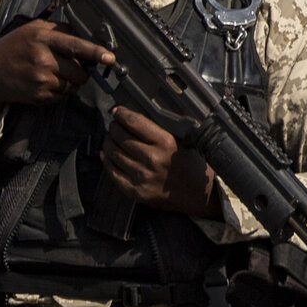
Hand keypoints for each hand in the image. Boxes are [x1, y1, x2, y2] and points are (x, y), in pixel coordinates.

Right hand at [0, 22, 114, 128]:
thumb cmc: (10, 49)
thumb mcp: (30, 29)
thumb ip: (56, 28)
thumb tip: (83, 32)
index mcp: (41, 38)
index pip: (75, 45)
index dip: (95, 52)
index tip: (110, 58)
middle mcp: (42, 59)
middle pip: (79, 70)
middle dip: (82, 70)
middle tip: (72, 66)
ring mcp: (41, 80)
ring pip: (74, 85)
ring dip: (71, 81)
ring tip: (55, 73)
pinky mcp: (40, 96)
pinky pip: (63, 95)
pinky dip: (61, 90)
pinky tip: (46, 82)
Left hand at [102, 107, 218, 215]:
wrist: (199, 195)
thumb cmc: (190, 165)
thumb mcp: (180, 141)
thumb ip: (157, 130)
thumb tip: (131, 117)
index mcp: (166, 143)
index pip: (134, 122)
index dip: (121, 114)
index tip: (117, 111)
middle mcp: (152, 159)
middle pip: (120, 137)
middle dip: (114, 128)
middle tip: (114, 126)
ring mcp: (142, 176)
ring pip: (112, 153)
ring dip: (108, 143)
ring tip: (110, 139)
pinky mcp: (135, 191)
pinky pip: (112, 172)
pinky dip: (107, 161)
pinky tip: (107, 155)